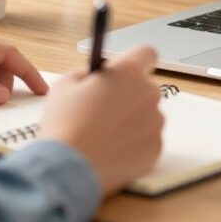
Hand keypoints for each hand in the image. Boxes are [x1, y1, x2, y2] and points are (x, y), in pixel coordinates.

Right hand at [39, 46, 163, 195]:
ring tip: (105, 135)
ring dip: (132, 121)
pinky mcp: (156, 148)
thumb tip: (96, 75)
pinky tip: (112, 150)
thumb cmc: (64, 124)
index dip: (136, 61)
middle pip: (145, 88)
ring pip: (148, 115)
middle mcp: (148, 94)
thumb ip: (87, 73)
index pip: (147, 53)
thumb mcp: (65, 85)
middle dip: (129, 95)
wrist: (68, 168)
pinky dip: (135, 144)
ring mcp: (155, 122)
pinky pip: (148, 139)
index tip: (126, 72)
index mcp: (128, 73)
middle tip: (105, 110)